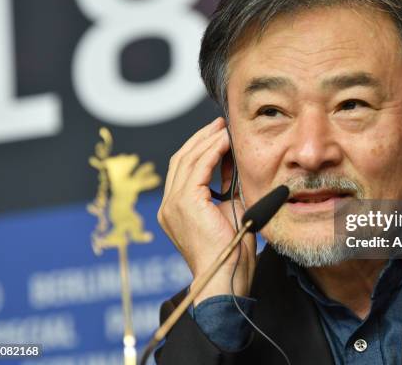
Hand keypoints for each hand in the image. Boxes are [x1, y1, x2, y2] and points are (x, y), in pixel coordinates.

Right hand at [157, 117, 256, 305]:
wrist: (227, 277)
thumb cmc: (231, 251)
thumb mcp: (228, 210)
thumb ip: (226, 186)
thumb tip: (232, 162)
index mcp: (175, 210)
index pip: (183, 169)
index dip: (199, 148)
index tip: (217, 135)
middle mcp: (169, 205)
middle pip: (181, 159)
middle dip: (201, 138)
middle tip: (220, 124)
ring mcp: (173, 204)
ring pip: (187, 159)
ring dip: (208, 140)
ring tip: (224, 128)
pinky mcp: (185, 203)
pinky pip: (198, 167)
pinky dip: (212, 150)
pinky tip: (225, 141)